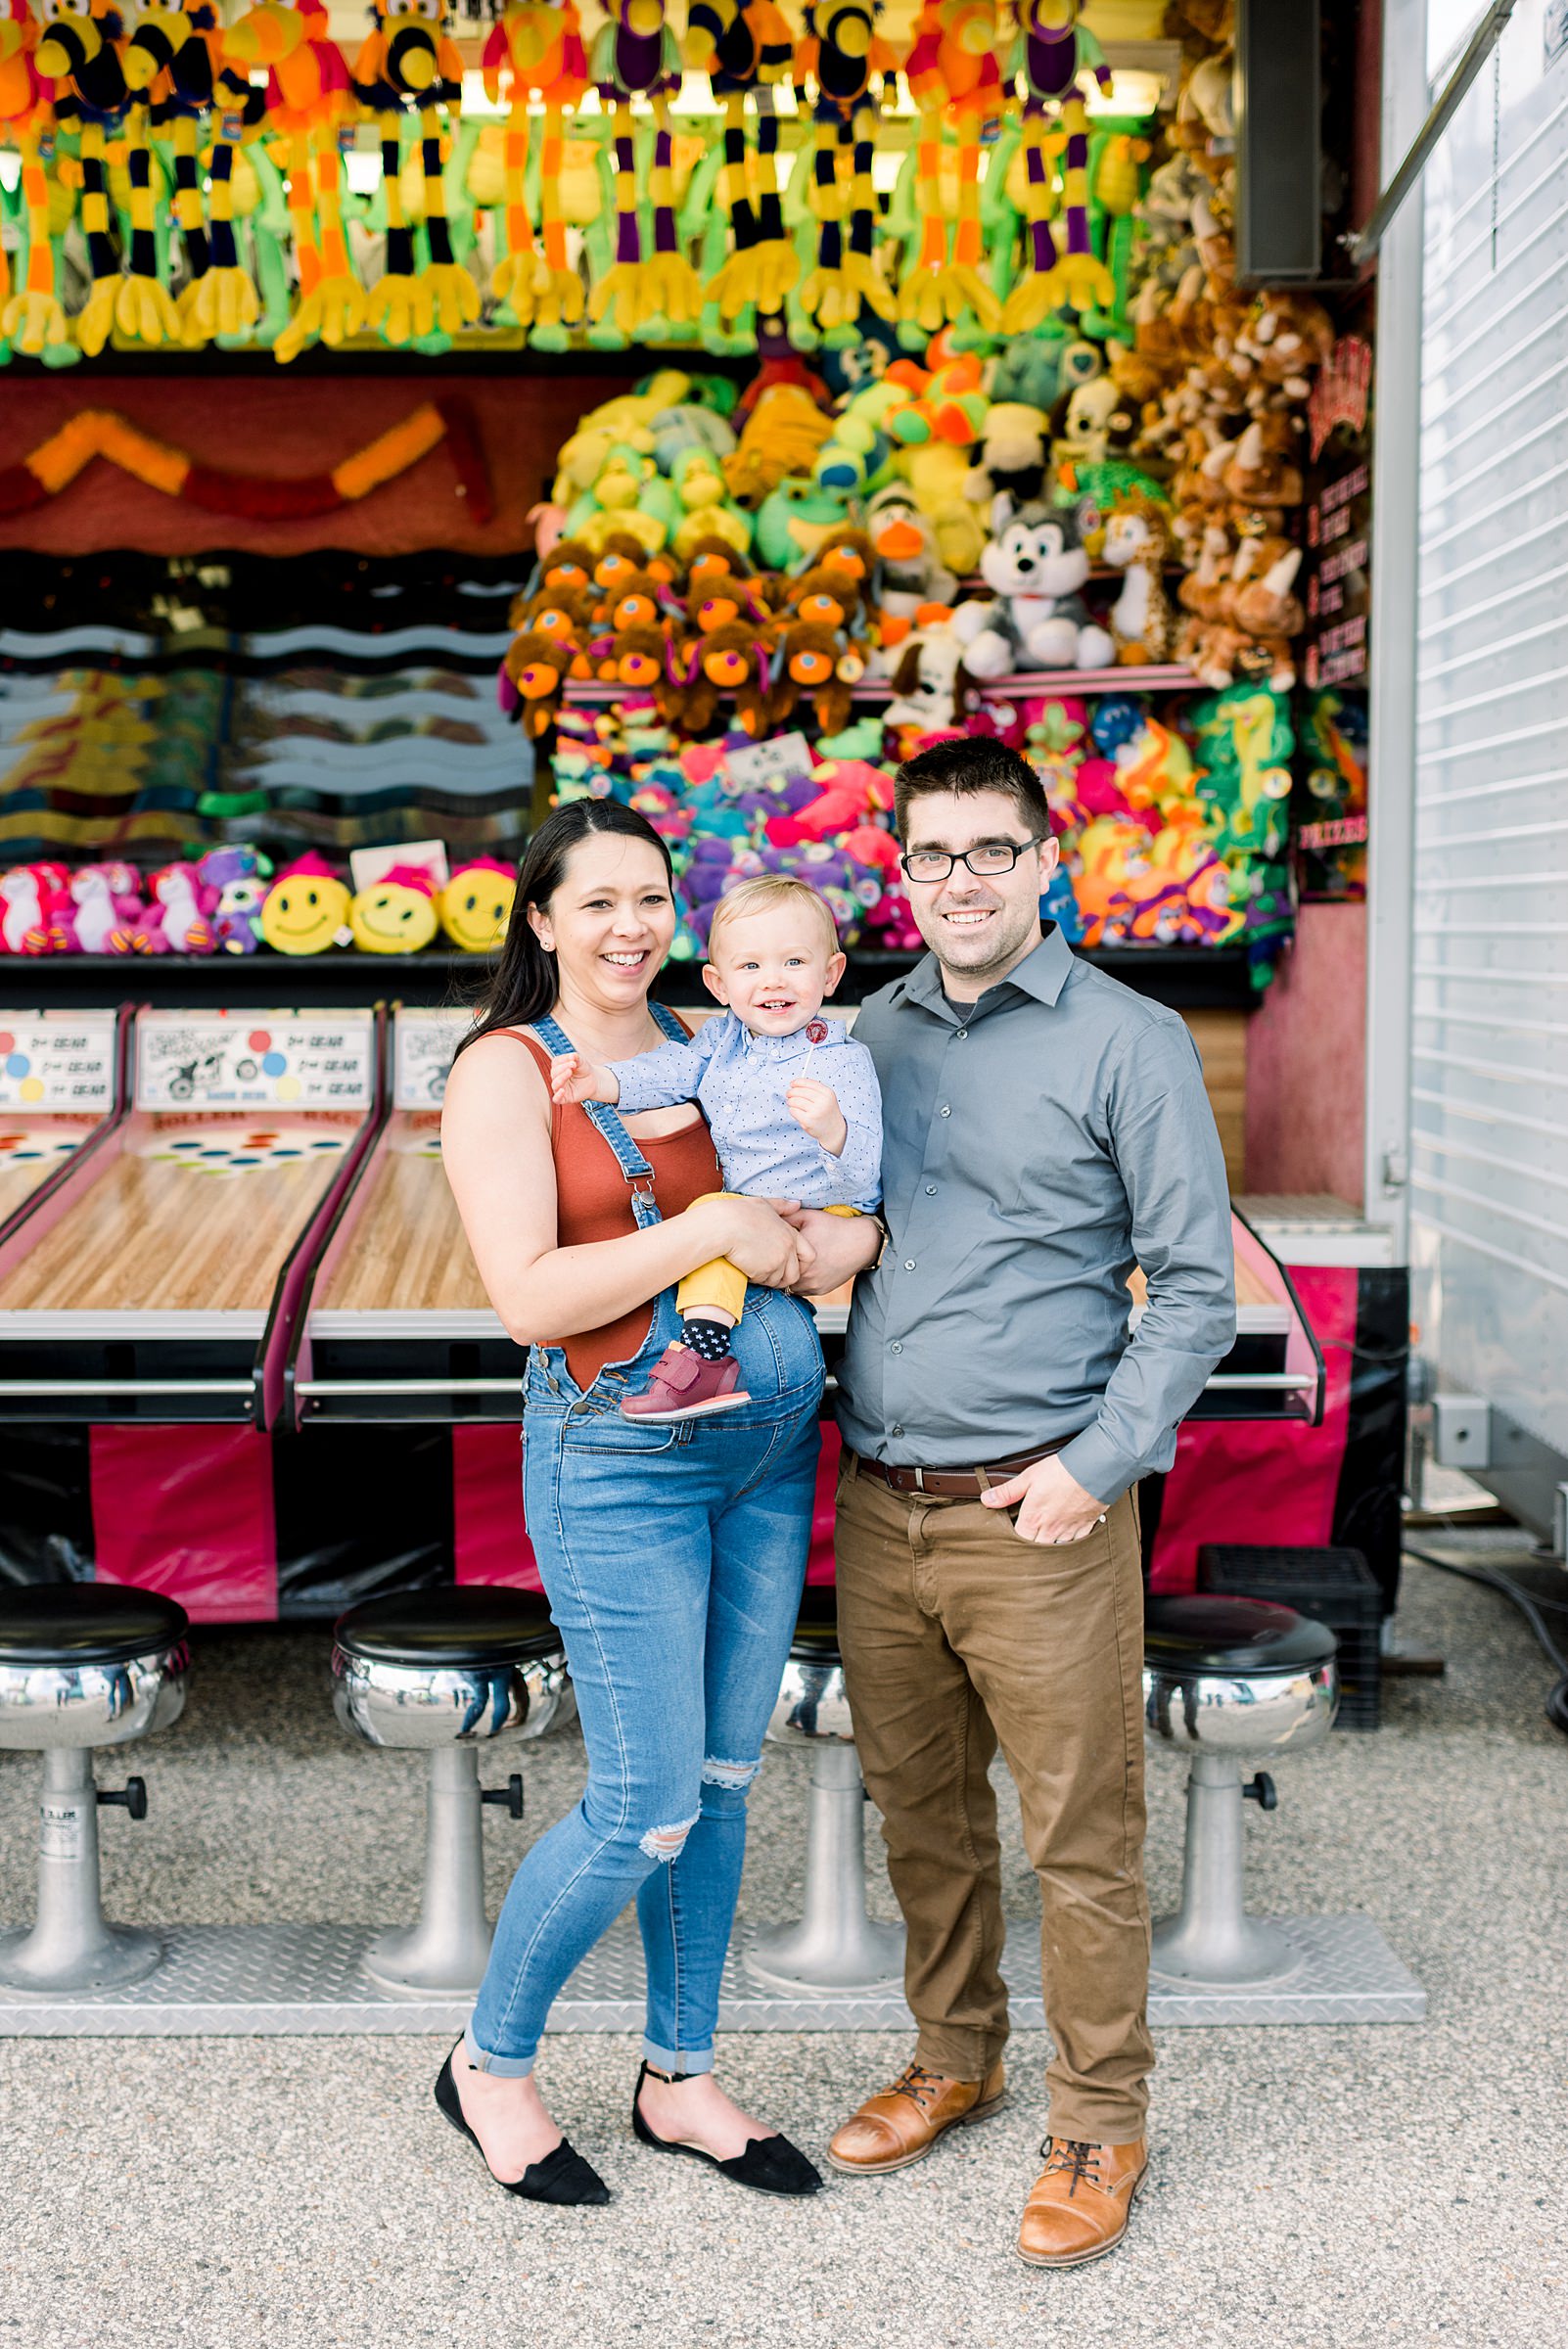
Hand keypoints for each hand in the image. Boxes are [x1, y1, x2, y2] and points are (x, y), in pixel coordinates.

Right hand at [549, 1052, 613, 1105]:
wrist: (594, 1081)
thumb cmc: (584, 1070)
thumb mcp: (581, 1061)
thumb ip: (576, 1057)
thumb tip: (572, 1056)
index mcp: (558, 1067)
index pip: (555, 1063)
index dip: (563, 1060)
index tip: (573, 1058)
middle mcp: (557, 1078)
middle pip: (554, 1073)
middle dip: (563, 1068)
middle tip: (573, 1065)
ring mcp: (560, 1088)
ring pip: (555, 1085)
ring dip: (561, 1078)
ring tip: (569, 1072)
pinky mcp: (565, 1098)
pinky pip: (556, 1099)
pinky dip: (557, 1096)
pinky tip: (562, 1091)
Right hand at [699, 1195, 802, 1288]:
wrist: (723, 1226)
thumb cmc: (739, 1213)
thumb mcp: (764, 1204)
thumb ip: (782, 1206)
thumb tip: (797, 1204)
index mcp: (791, 1234)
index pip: (810, 1256)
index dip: (800, 1264)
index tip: (787, 1265)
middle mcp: (788, 1249)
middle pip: (794, 1274)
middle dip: (782, 1277)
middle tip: (766, 1272)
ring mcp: (778, 1261)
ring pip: (777, 1280)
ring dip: (766, 1278)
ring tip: (752, 1265)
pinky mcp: (765, 1271)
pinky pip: (763, 1281)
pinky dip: (754, 1278)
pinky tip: (744, 1266)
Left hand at [780, 1206, 880, 1295]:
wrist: (862, 1242)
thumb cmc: (836, 1227)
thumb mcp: (809, 1217)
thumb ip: (787, 1217)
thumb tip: (770, 1216)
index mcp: (799, 1256)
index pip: (774, 1261)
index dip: (771, 1255)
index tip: (770, 1251)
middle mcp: (805, 1275)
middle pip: (780, 1276)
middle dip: (779, 1267)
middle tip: (776, 1259)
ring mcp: (813, 1285)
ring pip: (789, 1286)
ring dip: (788, 1277)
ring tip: (790, 1265)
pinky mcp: (821, 1290)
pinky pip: (802, 1291)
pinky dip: (800, 1283)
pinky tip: (803, 1270)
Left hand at [785, 1078, 846, 1155]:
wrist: (834, 1131)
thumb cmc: (827, 1112)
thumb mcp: (826, 1098)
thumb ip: (814, 1090)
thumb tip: (795, 1084)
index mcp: (827, 1093)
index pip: (808, 1083)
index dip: (797, 1082)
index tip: (792, 1084)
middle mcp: (823, 1101)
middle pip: (800, 1091)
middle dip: (791, 1092)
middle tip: (788, 1095)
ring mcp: (816, 1111)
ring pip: (795, 1101)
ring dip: (790, 1102)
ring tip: (791, 1103)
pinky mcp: (808, 1120)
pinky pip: (793, 1111)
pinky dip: (792, 1110)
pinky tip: (796, 1112)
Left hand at [979, 1454, 1108, 1546]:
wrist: (1095, 1469)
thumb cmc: (1061, 1471)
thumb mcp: (1029, 1477)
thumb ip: (1008, 1492)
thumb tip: (986, 1500)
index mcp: (1034, 1518)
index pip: (1019, 1542)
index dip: (1014, 1544)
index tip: (1011, 1541)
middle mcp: (1051, 1529)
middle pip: (1037, 1550)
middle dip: (1032, 1550)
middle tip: (1028, 1546)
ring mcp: (1070, 1529)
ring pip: (1057, 1550)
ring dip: (1050, 1548)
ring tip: (1046, 1543)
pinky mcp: (1086, 1526)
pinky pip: (1076, 1544)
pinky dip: (1070, 1543)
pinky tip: (1067, 1539)